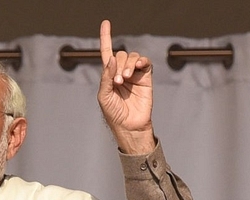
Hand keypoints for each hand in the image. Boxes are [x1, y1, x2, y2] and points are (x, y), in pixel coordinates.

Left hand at [97, 20, 155, 153]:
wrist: (129, 126)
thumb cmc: (113, 113)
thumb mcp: (104, 96)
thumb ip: (106, 77)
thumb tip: (111, 58)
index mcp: (108, 75)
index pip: (106, 53)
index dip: (106, 38)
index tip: (105, 23)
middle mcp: (121, 72)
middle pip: (119, 55)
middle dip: (117, 65)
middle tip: (118, 80)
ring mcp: (134, 74)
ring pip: (131, 57)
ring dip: (127, 65)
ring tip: (125, 79)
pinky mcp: (146, 77)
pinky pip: (145, 62)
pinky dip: (140, 61)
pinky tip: (137, 68)